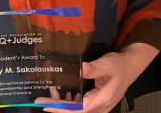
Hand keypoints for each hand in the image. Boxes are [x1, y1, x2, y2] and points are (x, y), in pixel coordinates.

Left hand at [39, 44, 157, 112]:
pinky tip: (65, 92)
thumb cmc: (118, 65)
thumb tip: (80, 69)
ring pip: (78, 109)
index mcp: (102, 99)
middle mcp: (100, 106)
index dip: (62, 108)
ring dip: (64, 103)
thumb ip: (93, 68)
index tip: (46, 105)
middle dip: (58, 106)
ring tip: (52, 91)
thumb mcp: (106, 64)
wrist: (130, 66)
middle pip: (76, 111)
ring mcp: (99, 105)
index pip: (79, 109)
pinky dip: (71, 100)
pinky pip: (82, 105)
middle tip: (41, 100)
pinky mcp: (97, 100)